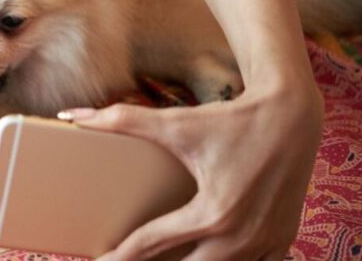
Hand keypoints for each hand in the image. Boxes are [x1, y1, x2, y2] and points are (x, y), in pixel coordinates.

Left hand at [64, 80, 323, 259]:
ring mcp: (264, 244)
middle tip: (123, 257)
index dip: (119, 255)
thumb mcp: (176, 122)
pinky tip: (200, 255)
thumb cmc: (230, 120)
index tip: (98, 259)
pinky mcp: (280, 241)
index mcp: (211, 214)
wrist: (291, 116)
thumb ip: (122, 120)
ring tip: (156, 258)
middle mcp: (239, 237)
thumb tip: (71, 115)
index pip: (151, 245)